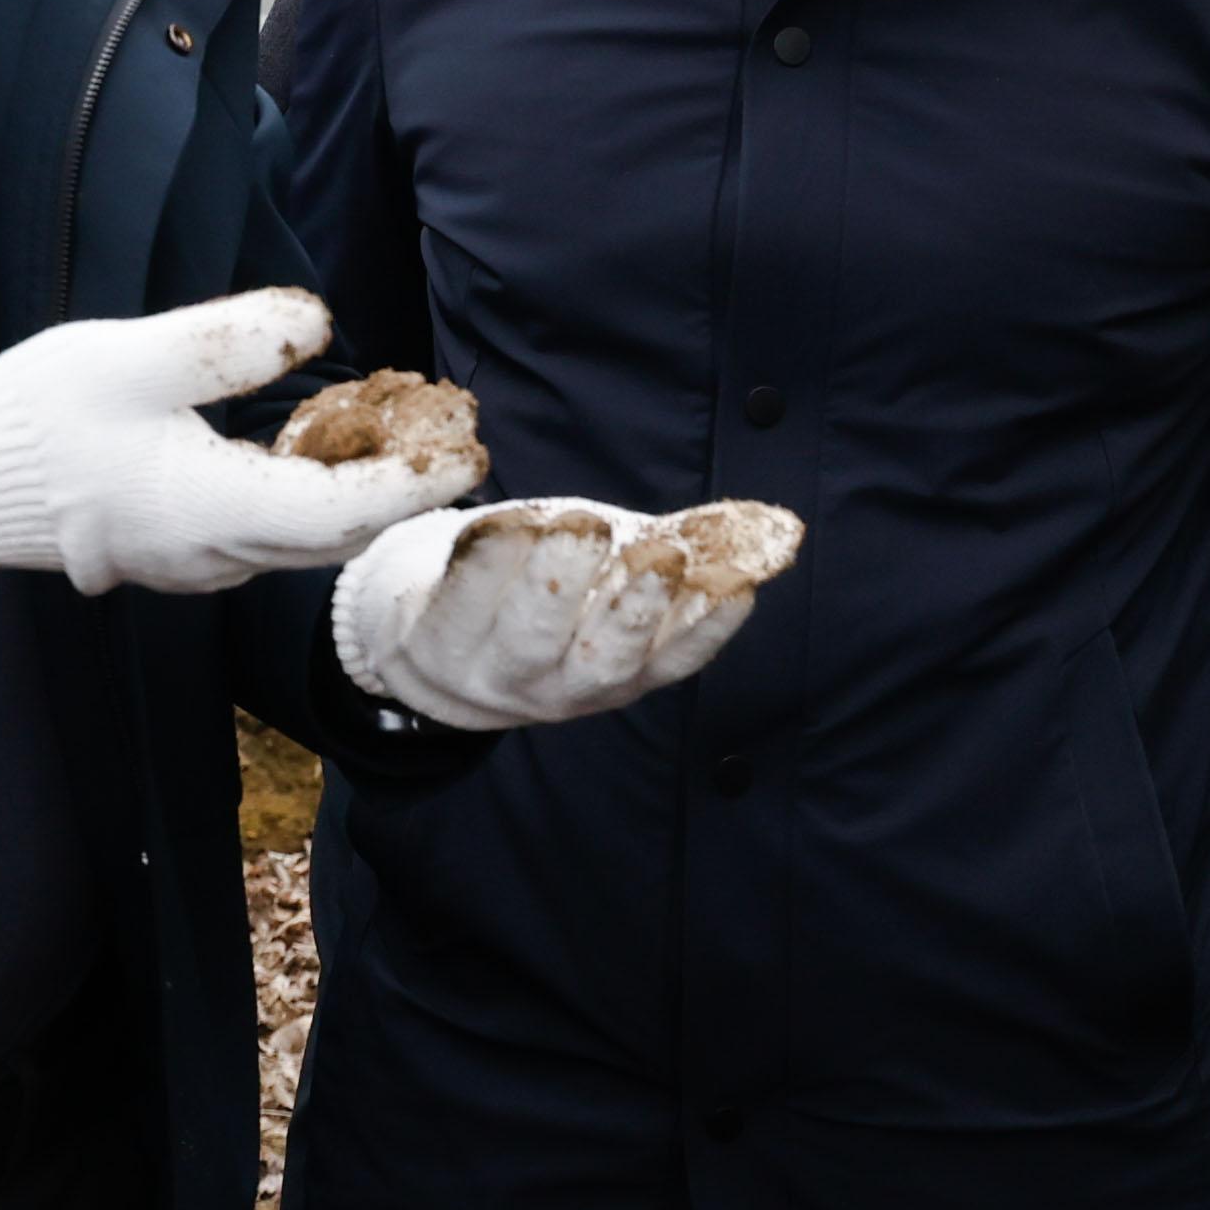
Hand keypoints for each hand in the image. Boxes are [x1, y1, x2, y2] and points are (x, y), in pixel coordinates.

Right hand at [0, 288, 472, 596]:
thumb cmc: (35, 421)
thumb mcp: (130, 358)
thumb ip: (228, 342)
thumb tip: (318, 321)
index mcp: (211, 512)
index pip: (344, 512)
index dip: (414, 481)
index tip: (468, 446)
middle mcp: (215, 555)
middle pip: (336, 532)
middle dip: (403, 485)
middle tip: (454, 429)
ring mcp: (196, 562)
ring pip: (305, 536)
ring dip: (359, 489)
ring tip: (403, 427)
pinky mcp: (179, 549)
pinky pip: (269, 531)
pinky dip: (312, 494)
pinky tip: (320, 443)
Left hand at [332, 496, 791, 726]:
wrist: (428, 620)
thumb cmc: (545, 585)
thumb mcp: (618, 566)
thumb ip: (693, 544)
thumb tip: (781, 528)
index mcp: (617, 673)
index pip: (671, 662)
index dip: (705, 630)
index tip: (734, 586)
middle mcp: (557, 687)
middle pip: (601, 660)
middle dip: (633, 610)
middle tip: (657, 556)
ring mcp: (492, 670)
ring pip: (531, 635)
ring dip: (559, 580)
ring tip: (582, 527)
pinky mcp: (431, 639)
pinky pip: (460, 602)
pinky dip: (486, 563)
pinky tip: (511, 522)